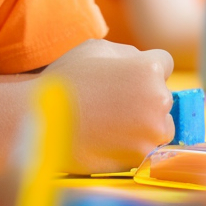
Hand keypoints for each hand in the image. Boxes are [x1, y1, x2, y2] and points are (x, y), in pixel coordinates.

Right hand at [41, 39, 174, 174]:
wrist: (41, 120)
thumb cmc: (65, 80)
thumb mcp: (95, 49)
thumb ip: (128, 53)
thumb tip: (144, 62)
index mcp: (148, 68)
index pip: (165, 64)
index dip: (145, 69)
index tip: (127, 78)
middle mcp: (158, 99)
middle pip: (164, 97)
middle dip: (146, 98)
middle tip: (113, 103)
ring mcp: (152, 131)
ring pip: (161, 126)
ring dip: (144, 125)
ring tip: (110, 123)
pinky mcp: (142, 156)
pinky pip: (148, 148)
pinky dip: (133, 146)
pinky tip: (109, 138)